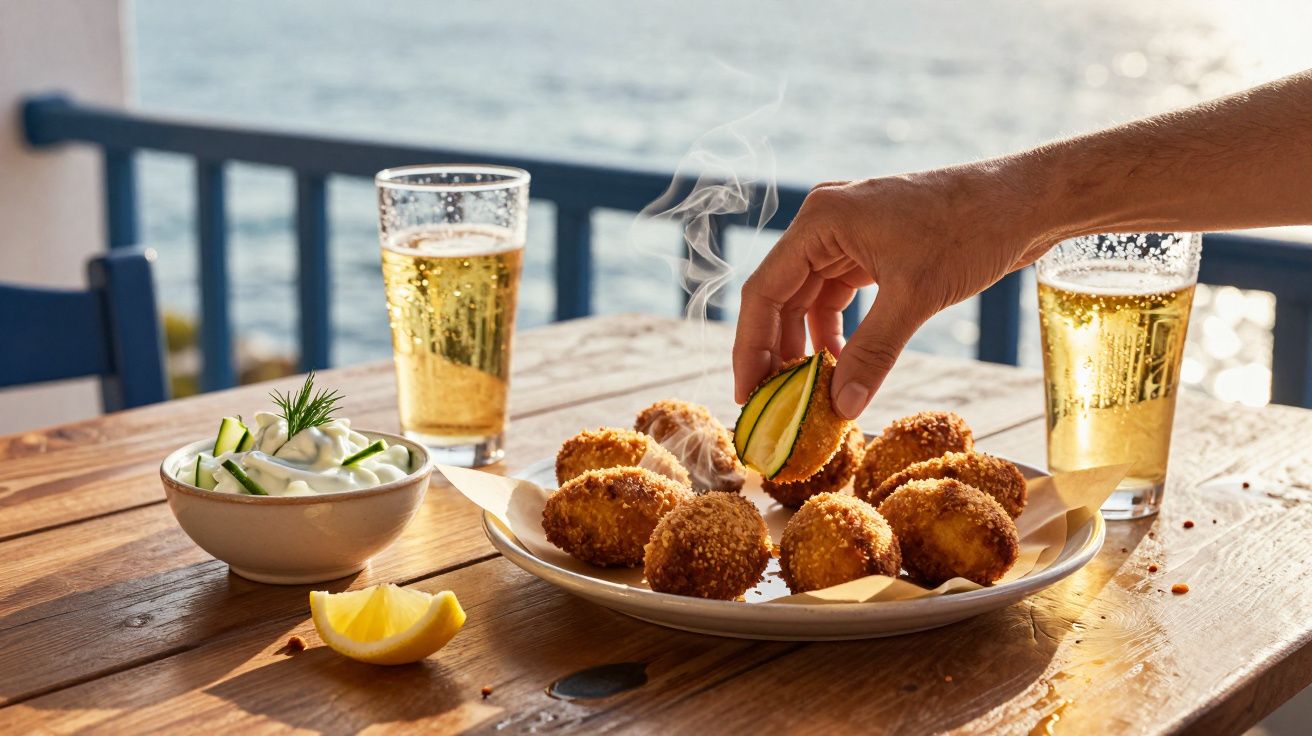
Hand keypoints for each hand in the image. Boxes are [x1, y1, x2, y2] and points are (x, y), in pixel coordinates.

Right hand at [733, 161, 1053, 418]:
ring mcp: (848, 233)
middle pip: (780, 297)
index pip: (763, 290)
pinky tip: (842, 367)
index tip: (748, 395)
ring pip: (808, 300)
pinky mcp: (872, 247)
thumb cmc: (971, 230)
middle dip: (777, 352)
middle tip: (774, 406)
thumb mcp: (916, 297)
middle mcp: (825, 222)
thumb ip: (873, 353)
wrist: (1025, 201)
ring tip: (808, 394)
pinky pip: (838, 296)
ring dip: (808, 346)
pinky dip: (837, 333)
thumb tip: (842, 407)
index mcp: (821, 220)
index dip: (751, 347)